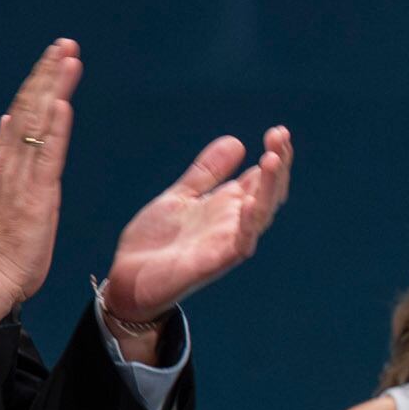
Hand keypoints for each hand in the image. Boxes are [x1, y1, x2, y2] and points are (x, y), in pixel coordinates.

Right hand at [0, 41, 78, 329]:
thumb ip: (4, 156)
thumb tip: (7, 123)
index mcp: (4, 161)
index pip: (23, 112)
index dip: (38, 82)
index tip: (53, 57)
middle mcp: (11, 162)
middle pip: (30, 107)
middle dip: (48, 73)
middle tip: (65, 43)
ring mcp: (22, 176)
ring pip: (38, 122)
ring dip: (54, 88)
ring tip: (67, 58)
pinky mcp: (37, 194)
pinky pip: (46, 155)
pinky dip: (54, 128)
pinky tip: (62, 103)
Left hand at [100, 127, 293, 340]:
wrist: (128, 277)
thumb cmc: (156, 241)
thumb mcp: (180, 196)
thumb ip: (206, 172)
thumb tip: (236, 141)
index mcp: (226, 206)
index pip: (260, 179)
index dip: (274, 155)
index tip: (279, 131)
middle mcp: (232, 223)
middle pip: (267, 193)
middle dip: (278, 166)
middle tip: (280, 136)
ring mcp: (226, 242)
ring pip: (260, 214)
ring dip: (269, 187)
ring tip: (273, 158)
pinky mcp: (214, 262)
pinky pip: (240, 243)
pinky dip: (248, 223)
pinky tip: (251, 201)